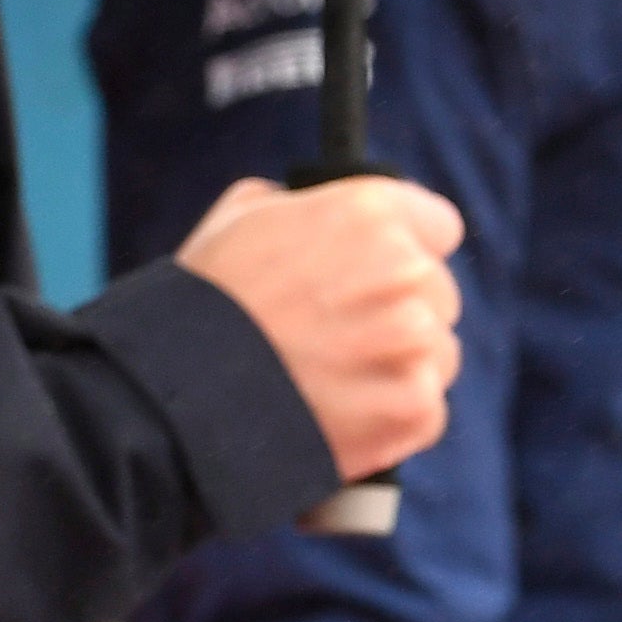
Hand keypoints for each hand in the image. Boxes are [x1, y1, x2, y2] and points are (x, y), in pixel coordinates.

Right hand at [177, 174, 464, 481]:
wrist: (183, 392)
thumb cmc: (205, 300)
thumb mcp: (242, 216)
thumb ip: (301, 205)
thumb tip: (315, 213)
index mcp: (368, 212)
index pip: (439, 226)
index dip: (407, 248)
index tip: (380, 273)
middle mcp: (404, 271)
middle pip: (438, 294)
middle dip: (401, 311)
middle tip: (343, 333)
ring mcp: (414, 343)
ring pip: (437, 354)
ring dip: (400, 366)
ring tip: (336, 378)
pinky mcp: (415, 407)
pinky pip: (427, 409)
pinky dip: (392, 417)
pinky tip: (344, 411)